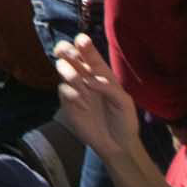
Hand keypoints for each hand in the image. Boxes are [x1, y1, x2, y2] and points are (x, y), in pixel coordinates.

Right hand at [53, 41, 141, 168]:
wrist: (117, 145)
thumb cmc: (125, 121)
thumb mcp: (124, 102)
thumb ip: (109, 87)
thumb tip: (89, 80)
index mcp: (101, 72)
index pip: (89, 52)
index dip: (84, 44)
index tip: (82, 41)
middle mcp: (85, 76)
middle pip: (68, 54)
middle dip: (66, 49)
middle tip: (68, 53)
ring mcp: (75, 88)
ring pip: (62, 67)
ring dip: (69, 72)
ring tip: (81, 83)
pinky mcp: (67, 102)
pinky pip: (62, 89)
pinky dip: (72, 94)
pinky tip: (83, 105)